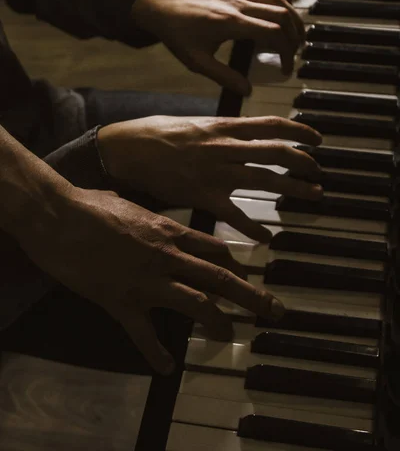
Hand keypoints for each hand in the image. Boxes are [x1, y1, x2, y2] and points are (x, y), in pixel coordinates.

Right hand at [16, 186, 283, 373]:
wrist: (60, 217)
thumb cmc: (90, 205)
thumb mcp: (124, 201)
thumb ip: (139, 209)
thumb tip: (134, 204)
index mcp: (168, 232)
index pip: (214, 250)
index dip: (235, 265)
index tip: (247, 277)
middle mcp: (167, 256)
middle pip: (220, 276)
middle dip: (251, 295)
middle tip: (273, 310)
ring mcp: (147, 280)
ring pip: (196, 302)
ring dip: (218, 320)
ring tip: (231, 335)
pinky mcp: (122, 302)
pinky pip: (144, 334)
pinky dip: (156, 352)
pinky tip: (166, 367)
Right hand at [98, 115, 322, 242]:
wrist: (126, 150)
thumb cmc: (153, 133)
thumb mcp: (191, 122)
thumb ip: (216, 129)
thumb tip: (234, 132)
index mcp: (222, 125)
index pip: (270, 125)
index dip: (299, 132)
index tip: (316, 139)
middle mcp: (224, 147)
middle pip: (276, 153)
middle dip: (303, 162)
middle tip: (317, 171)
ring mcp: (216, 172)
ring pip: (265, 180)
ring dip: (293, 188)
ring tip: (312, 195)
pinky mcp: (202, 196)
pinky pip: (235, 215)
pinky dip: (254, 227)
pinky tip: (266, 237)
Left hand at [131, 0, 304, 93]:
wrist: (160, 9)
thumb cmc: (177, 35)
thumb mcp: (197, 62)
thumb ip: (223, 77)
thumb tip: (248, 91)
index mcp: (231, 22)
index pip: (273, 32)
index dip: (286, 52)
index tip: (285, 70)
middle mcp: (239, 5)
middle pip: (283, 14)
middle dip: (295, 37)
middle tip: (294, 57)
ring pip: (279, 1)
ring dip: (293, 20)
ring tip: (295, 42)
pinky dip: (282, 10)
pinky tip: (282, 26)